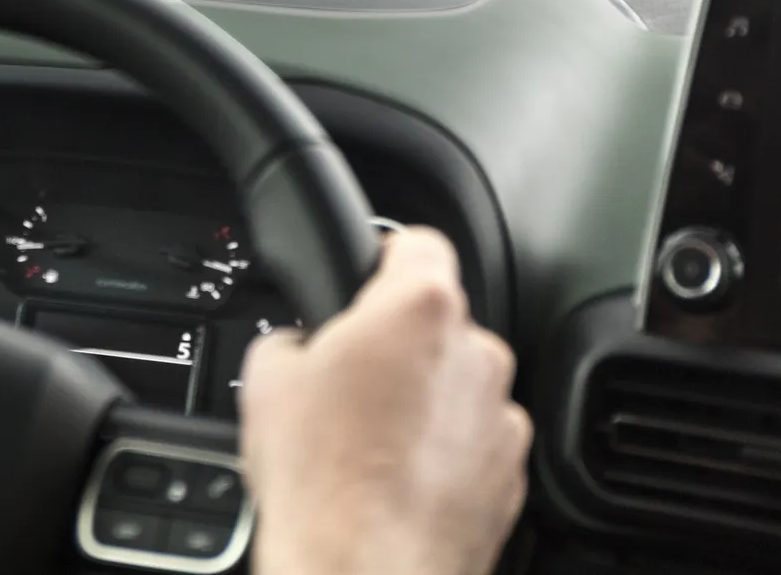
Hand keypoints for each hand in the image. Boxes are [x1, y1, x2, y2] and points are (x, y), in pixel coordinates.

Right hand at [239, 227, 530, 574]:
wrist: (363, 572)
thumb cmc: (322, 479)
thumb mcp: (268, 376)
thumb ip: (296, 335)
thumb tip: (304, 347)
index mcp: (420, 307)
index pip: (418, 240)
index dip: (384, 255)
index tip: (366, 275)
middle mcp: (477, 353)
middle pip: (436, 319)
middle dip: (397, 341)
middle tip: (348, 377)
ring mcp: (500, 417)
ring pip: (457, 382)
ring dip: (423, 397)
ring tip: (367, 438)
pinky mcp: (512, 474)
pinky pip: (472, 439)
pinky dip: (442, 450)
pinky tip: (393, 476)